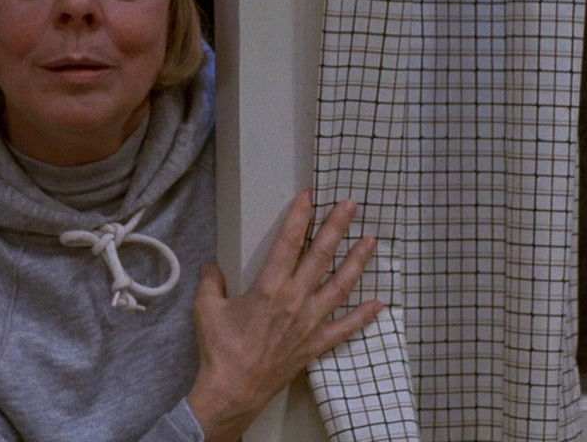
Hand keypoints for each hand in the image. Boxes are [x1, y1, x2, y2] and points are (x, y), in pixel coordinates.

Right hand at [187, 190, 382, 441]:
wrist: (234, 389)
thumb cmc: (221, 348)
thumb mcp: (206, 308)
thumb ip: (211, 281)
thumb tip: (211, 266)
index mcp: (270, 287)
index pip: (289, 243)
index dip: (300, 217)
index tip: (310, 196)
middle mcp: (296, 300)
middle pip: (322, 256)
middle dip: (337, 227)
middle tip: (351, 205)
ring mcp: (310, 322)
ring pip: (341, 285)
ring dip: (358, 261)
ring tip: (372, 241)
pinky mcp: (316, 343)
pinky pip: (345, 327)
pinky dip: (364, 315)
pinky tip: (379, 303)